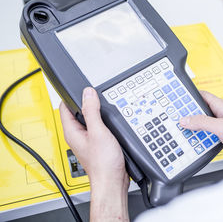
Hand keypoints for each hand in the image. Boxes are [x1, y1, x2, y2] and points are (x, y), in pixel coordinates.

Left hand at [59, 87, 128, 220]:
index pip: (65, 107)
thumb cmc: (103, 163)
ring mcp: (87, 140)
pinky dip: (104, 122)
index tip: (81, 87)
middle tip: (97, 95)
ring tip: (105, 107)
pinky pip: (98, 127)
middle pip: (78, 111)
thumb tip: (88, 93)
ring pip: (89, 119)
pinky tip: (112, 121)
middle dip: (87, 102)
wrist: (112, 181)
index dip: (72, 95)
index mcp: (72, 131)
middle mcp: (78, 135)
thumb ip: (92, 111)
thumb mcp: (99, 132)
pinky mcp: (98, 144)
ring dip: (97, 113)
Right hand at [179, 91, 222, 154]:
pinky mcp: (222, 135)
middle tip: (177, 118)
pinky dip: (200, 136)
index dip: (189, 96)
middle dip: (188, 113)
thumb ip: (203, 122)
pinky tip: (196, 141)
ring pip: (202, 123)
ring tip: (184, 131)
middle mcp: (220, 114)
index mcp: (221, 106)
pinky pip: (206, 133)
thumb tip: (186, 119)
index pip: (202, 95)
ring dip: (194, 127)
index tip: (177, 99)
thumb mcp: (222, 127)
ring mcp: (221, 125)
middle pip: (199, 110)